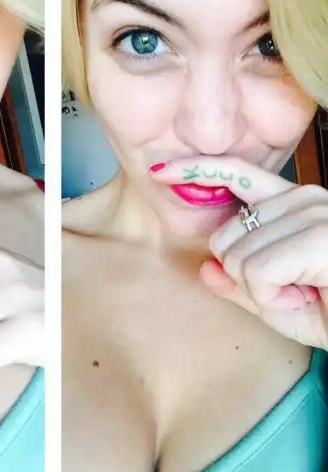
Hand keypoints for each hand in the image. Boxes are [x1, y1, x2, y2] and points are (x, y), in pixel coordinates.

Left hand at [151, 156, 327, 348]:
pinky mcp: (319, 236)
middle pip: (224, 238)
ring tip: (307, 290)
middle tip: (292, 287)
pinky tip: (310, 295)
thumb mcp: (278, 301)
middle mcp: (304, 199)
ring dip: (265, 291)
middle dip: (246, 276)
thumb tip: (205, 270)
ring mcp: (313, 213)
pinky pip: (255, 273)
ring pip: (236, 258)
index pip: (236, 176)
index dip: (197, 170)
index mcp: (293, 204)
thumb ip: (239, 284)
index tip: (160, 171)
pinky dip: (274, 298)